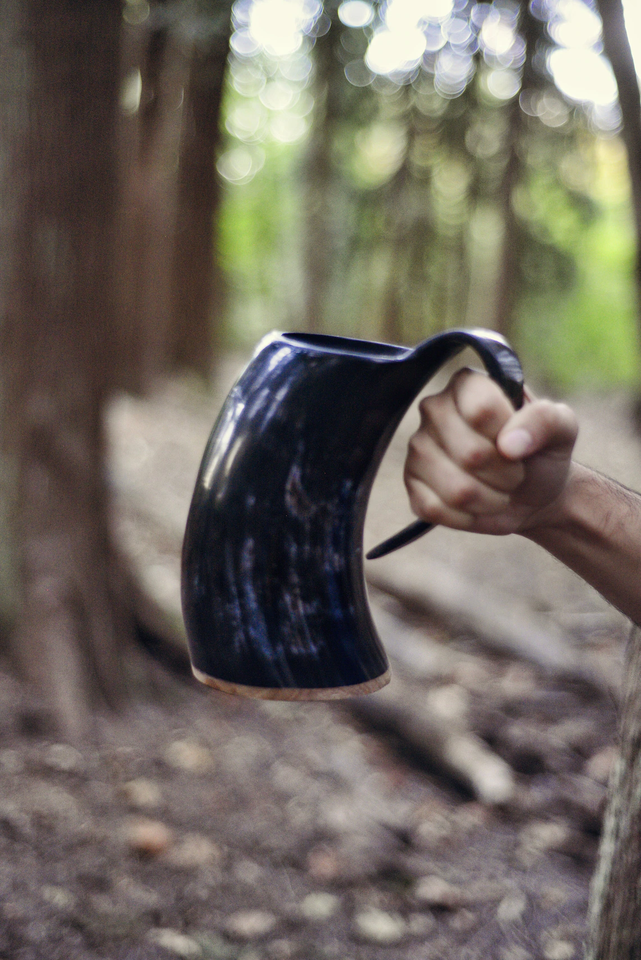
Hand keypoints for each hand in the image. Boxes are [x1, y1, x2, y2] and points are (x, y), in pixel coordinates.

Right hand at [404, 368, 578, 535]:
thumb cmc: (541, 452)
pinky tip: (477, 506)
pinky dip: (467, 517)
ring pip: (456, 489)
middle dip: (506, 475)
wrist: (532, 493)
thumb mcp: (562, 428)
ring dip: (490, 500)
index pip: (481, 409)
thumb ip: (545, 420)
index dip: (510, 436)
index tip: (520, 443)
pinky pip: (436, 510)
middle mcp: (435, 409)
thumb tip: (510, 444)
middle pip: (471, 454)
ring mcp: (419, 447)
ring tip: (499, 491)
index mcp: (467, 385)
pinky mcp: (412, 484)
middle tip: (514, 472)